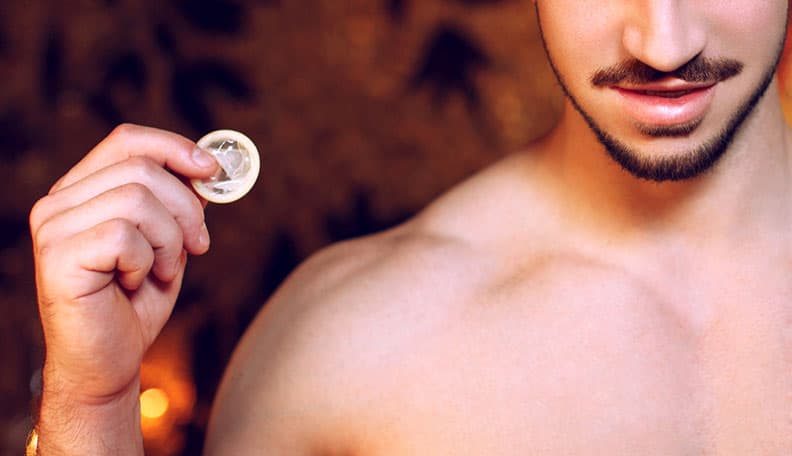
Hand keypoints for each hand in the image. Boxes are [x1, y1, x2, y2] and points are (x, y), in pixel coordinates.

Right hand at [30, 124, 217, 405]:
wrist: (107, 363)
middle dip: (187, 207)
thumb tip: (207, 167)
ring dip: (169, 240)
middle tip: (199, 245)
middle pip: (141, 167)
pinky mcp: (57, 258)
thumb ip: (178, 204)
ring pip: (137, 198)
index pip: (126, 140)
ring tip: (162, 270)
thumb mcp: (167, 243)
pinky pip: (125, 236)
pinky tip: (133, 284)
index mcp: (82, 191)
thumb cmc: (134, 303)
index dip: (175, 147)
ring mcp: (52, 229)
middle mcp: (59, 203)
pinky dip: (147, 261)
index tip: (213, 169)